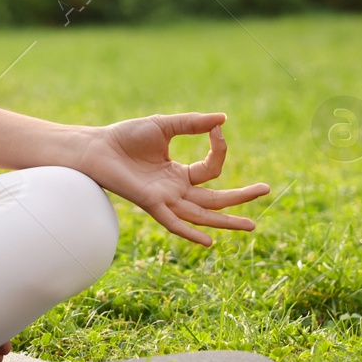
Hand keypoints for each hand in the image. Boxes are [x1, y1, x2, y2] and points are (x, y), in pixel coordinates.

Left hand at [75, 112, 269, 246]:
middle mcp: (175, 190)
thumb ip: (192, 124)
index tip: (217, 129)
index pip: (211, 170)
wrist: (95, 147)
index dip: (218, 149)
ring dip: (226, 220)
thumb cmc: (124, 137)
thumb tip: (222, 119)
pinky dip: (189, 233)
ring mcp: (164, 199)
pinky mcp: (150, 203)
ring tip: (252, 224)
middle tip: (266, 190)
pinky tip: (208, 241)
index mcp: (179, 174)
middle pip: (215, 199)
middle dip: (241, 197)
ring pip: (201, 215)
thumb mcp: (164, 126)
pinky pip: (172, 222)